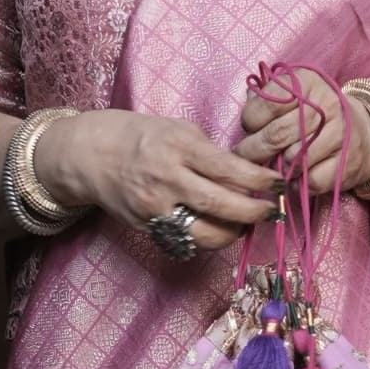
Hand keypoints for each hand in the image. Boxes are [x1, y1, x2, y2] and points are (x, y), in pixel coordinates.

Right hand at [32, 107, 275, 245]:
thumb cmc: (140, 135)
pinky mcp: (146, 226)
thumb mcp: (177, 128)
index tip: (279, 184)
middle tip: (272, 211)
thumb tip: (247, 171)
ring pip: (205, 233)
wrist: (90, 154)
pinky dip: (206, 238)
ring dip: (233, 232)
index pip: (229, 168)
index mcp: (179, 145)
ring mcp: (155, 206)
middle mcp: (167, 177)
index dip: (259, 181)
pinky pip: (185, 240)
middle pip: (221, 204)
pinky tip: (218, 229)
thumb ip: (209, 151)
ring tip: (246, 224)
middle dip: (254, 212)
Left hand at [235, 70, 357, 197]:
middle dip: (253, 150)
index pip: (267, 103)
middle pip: (276, 134)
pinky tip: (295, 177)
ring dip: (277, 169)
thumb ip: (267, 99)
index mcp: (308, 82)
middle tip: (246, 156)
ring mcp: (340, 134)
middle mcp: (326, 104)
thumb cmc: (317, 113)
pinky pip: (310, 181)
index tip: (250, 129)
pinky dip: (297, 184)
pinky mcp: (348, 162)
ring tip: (275, 165)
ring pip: (291, 160)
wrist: (363, 132)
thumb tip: (247, 112)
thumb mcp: (295, 95)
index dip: (251, 121)